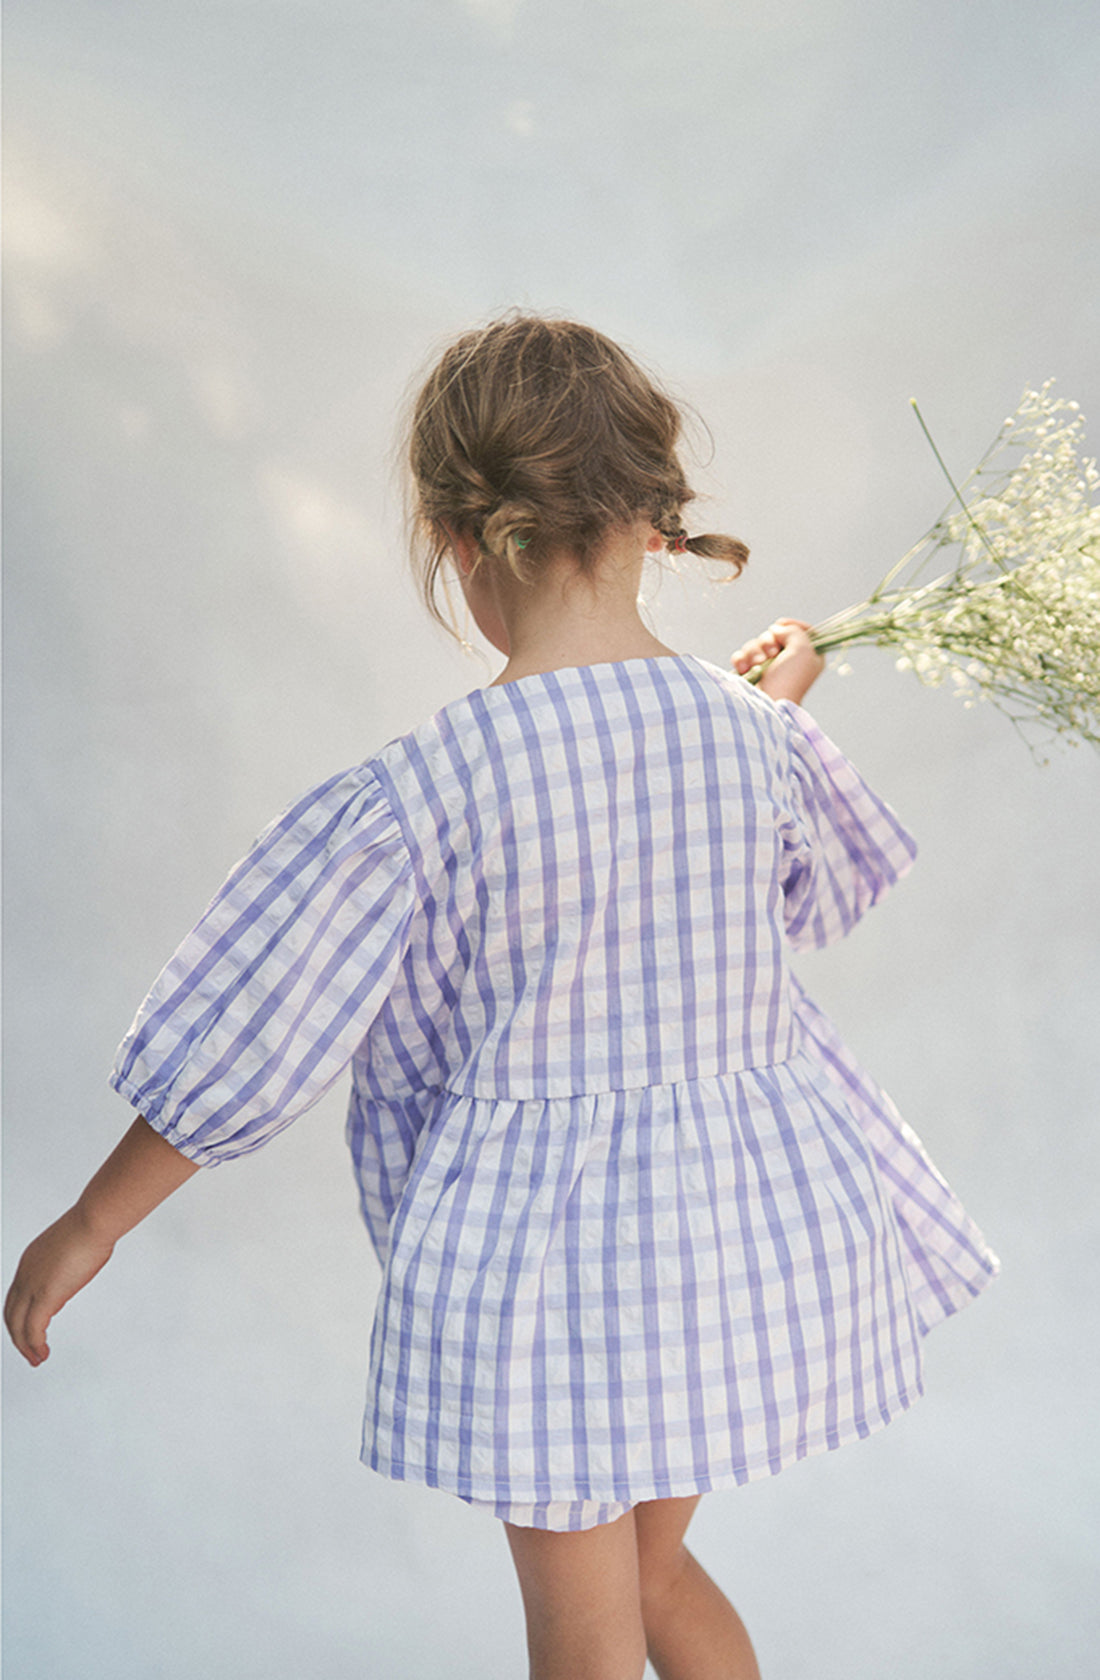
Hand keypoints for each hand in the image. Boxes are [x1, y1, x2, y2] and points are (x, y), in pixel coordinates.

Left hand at [4, 1206, 115, 1365]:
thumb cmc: (91, 1227)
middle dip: (18, 1336)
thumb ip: (64, 1267)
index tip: (31, 1328)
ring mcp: (32, 1285)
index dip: (20, 1315)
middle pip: (11, 1313)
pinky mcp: (45, 1295)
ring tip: (36, 1358)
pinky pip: (32, 1329)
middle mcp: (25, 1274)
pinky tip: (42, 1352)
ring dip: (25, 1346)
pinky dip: (35, 1345)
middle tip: (29, 1351)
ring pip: (17, 1325)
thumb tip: (68, 1280)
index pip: (16, 1295)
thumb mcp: (71, 1249)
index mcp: (30, 1261)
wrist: (93, 1221)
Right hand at [731, 618, 825, 703]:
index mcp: (809, 656)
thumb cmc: (789, 680)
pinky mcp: (751, 673)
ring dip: (754, 651)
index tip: (781, 625)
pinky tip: (744, 669)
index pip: (803, 630)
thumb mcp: (802, 650)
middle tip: (771, 654)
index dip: (791, 625)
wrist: (767, 706)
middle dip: (768, 641)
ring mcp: (769, 667)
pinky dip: (741, 659)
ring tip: (757, 665)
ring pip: (756, 644)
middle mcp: (789, 660)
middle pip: (775, 635)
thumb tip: (777, 630)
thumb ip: (794, 631)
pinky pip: (742, 655)